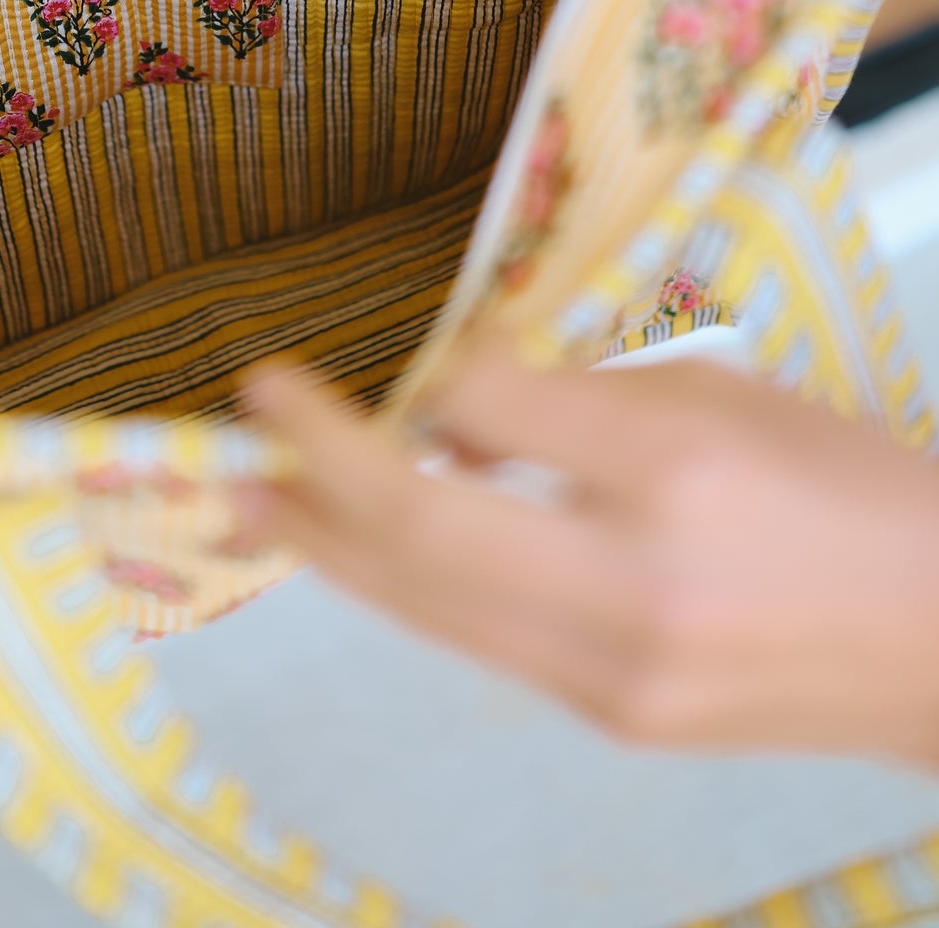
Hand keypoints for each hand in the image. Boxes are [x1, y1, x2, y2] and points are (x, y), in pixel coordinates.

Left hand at [237, 344, 938, 762]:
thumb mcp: (719, 395)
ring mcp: (617, 673)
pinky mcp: (612, 720)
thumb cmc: (841, 484)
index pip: (489, 411)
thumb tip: (451, 416)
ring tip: (249, 505)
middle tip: (243, 423)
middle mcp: (635, 583)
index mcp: (677, 471)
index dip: (421, 383)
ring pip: (431, 606)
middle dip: (315, 473)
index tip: (374, 366)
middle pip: (426, 532)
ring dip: (327, 549)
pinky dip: (409, 589)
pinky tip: (363, 554)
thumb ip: (580, 402)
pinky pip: (480, 642)